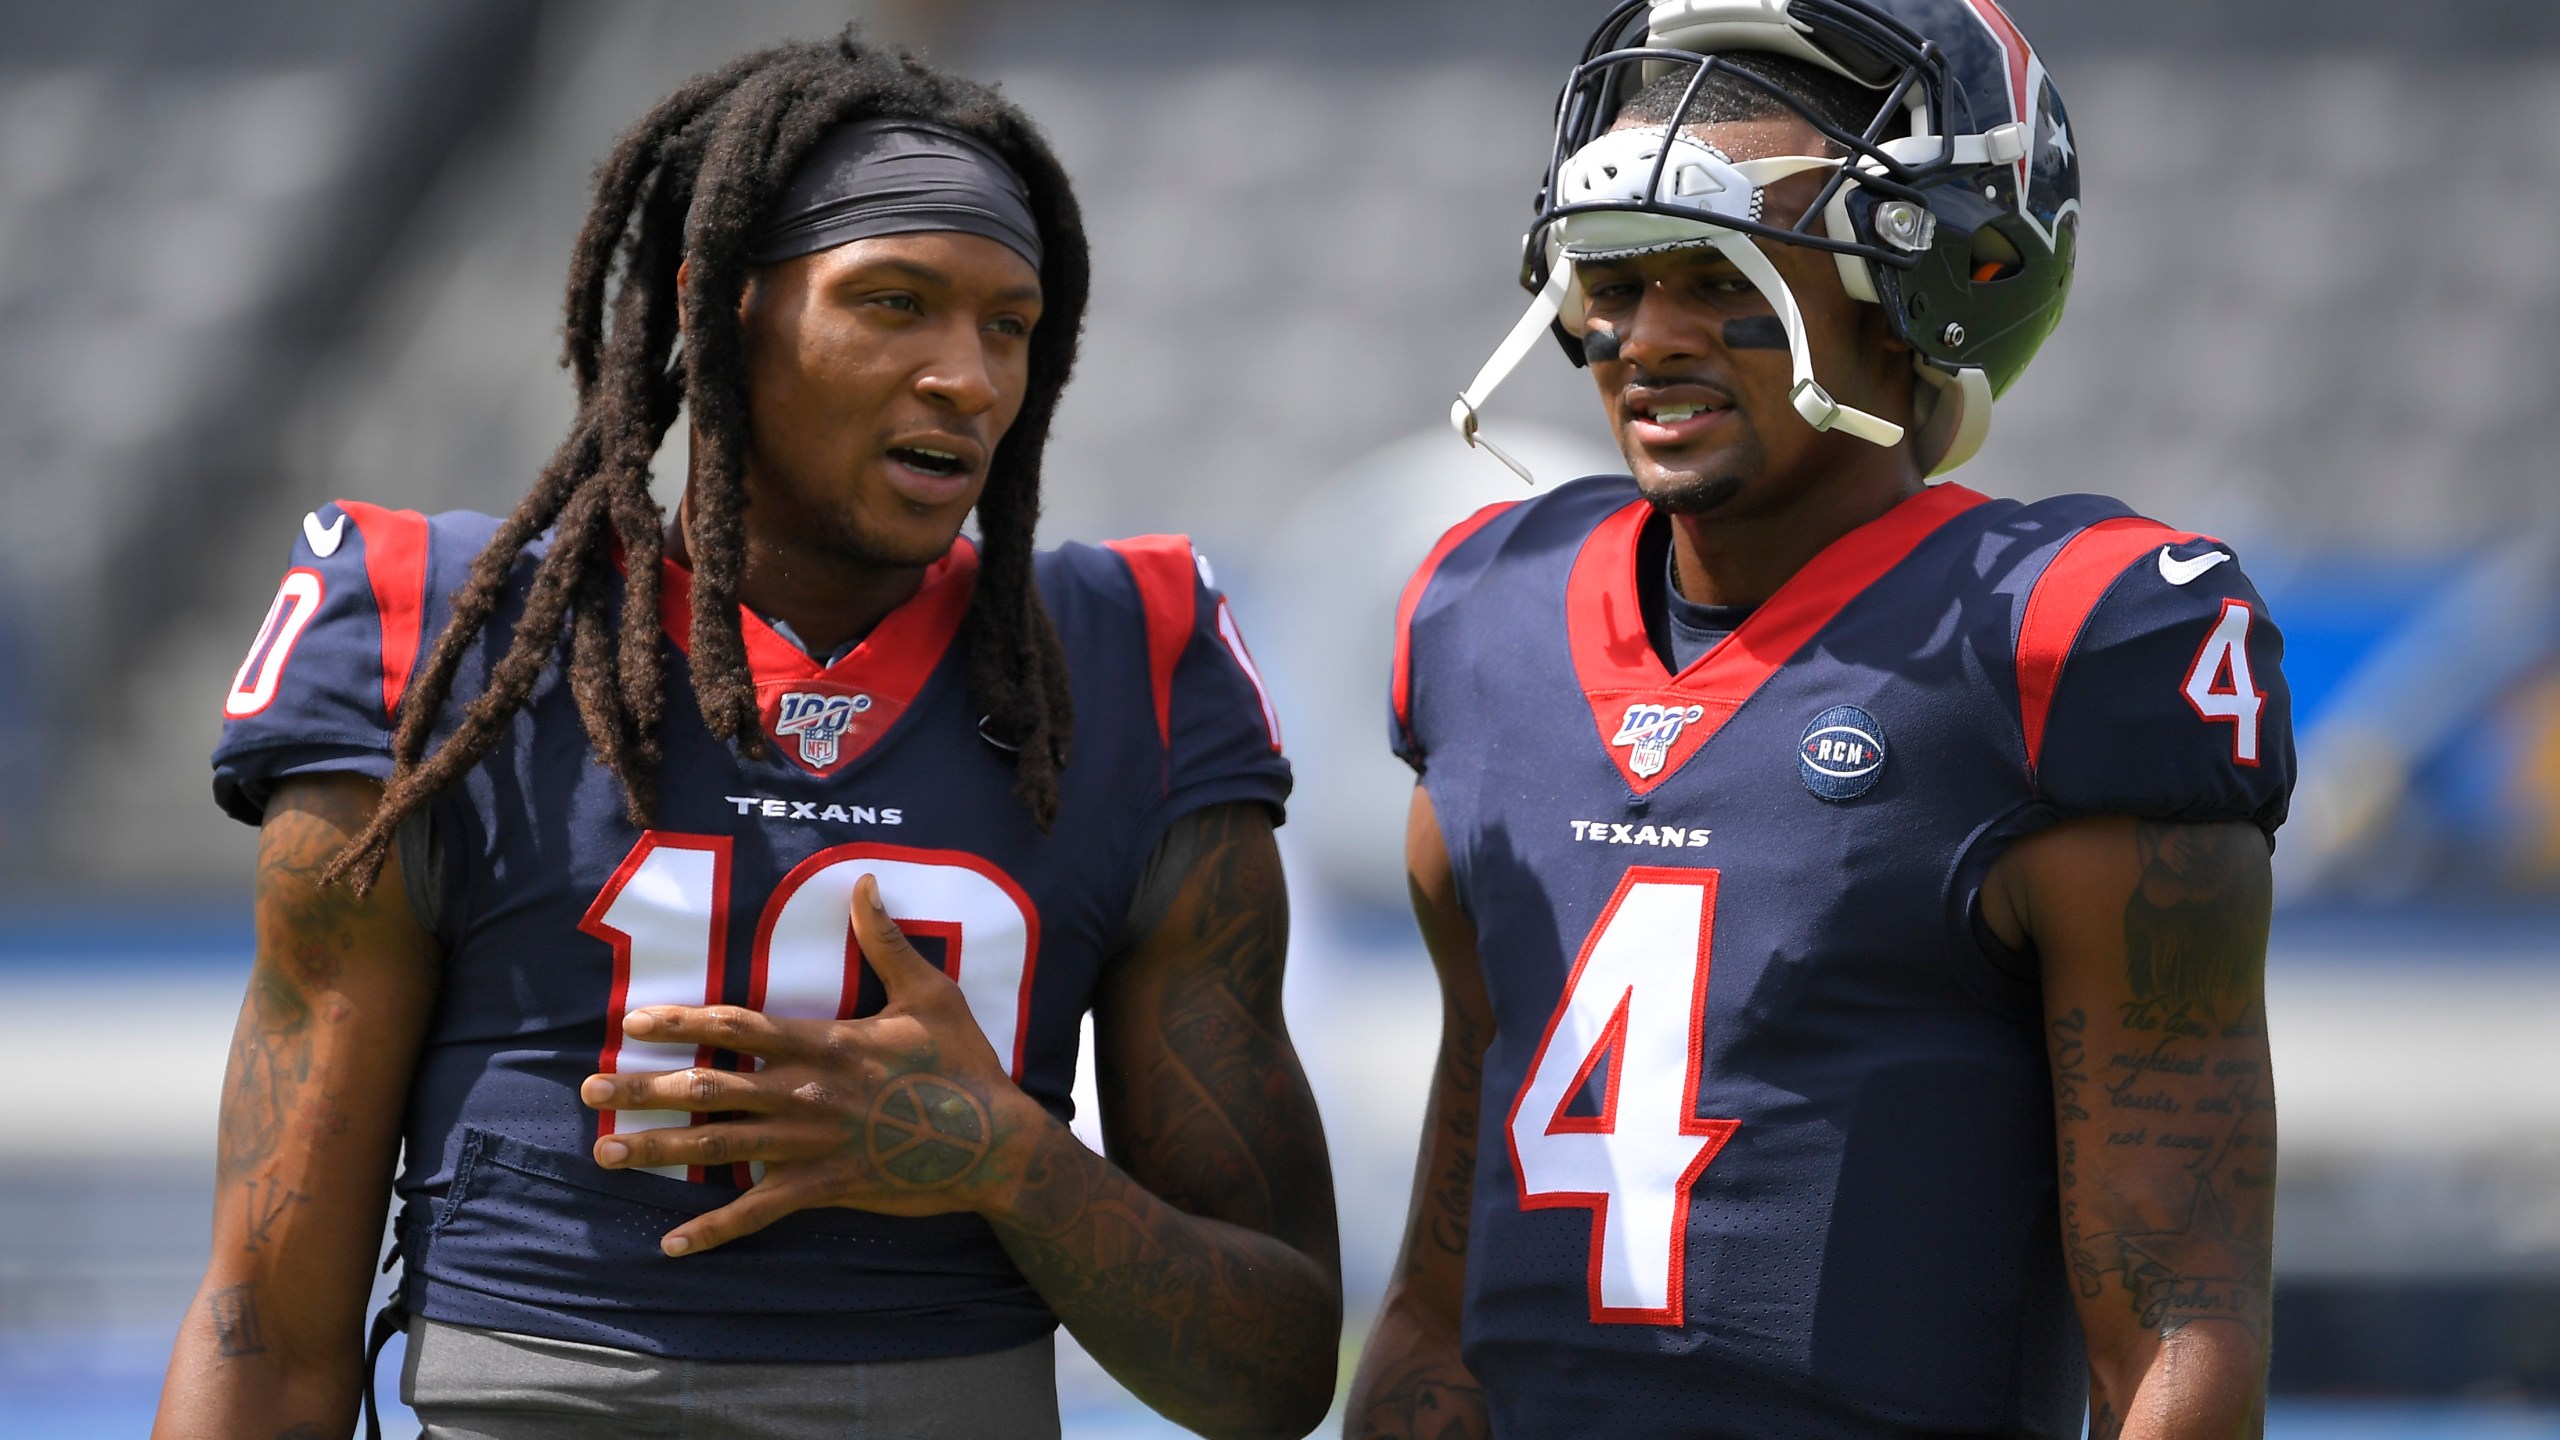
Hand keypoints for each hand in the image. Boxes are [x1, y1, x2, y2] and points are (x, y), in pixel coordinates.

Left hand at [579, 873, 1047, 1255]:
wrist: (997, 1143)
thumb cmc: (964, 1064)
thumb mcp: (930, 994)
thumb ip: (887, 942)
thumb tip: (866, 883)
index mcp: (826, 1044)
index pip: (738, 1025)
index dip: (682, 1021)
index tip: (634, 1021)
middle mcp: (808, 1093)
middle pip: (709, 1088)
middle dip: (643, 1088)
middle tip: (587, 1086)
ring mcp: (814, 1144)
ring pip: (720, 1149)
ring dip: (657, 1151)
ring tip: (604, 1152)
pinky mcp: (827, 1186)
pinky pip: (759, 1211)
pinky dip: (714, 1229)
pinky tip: (671, 1243)